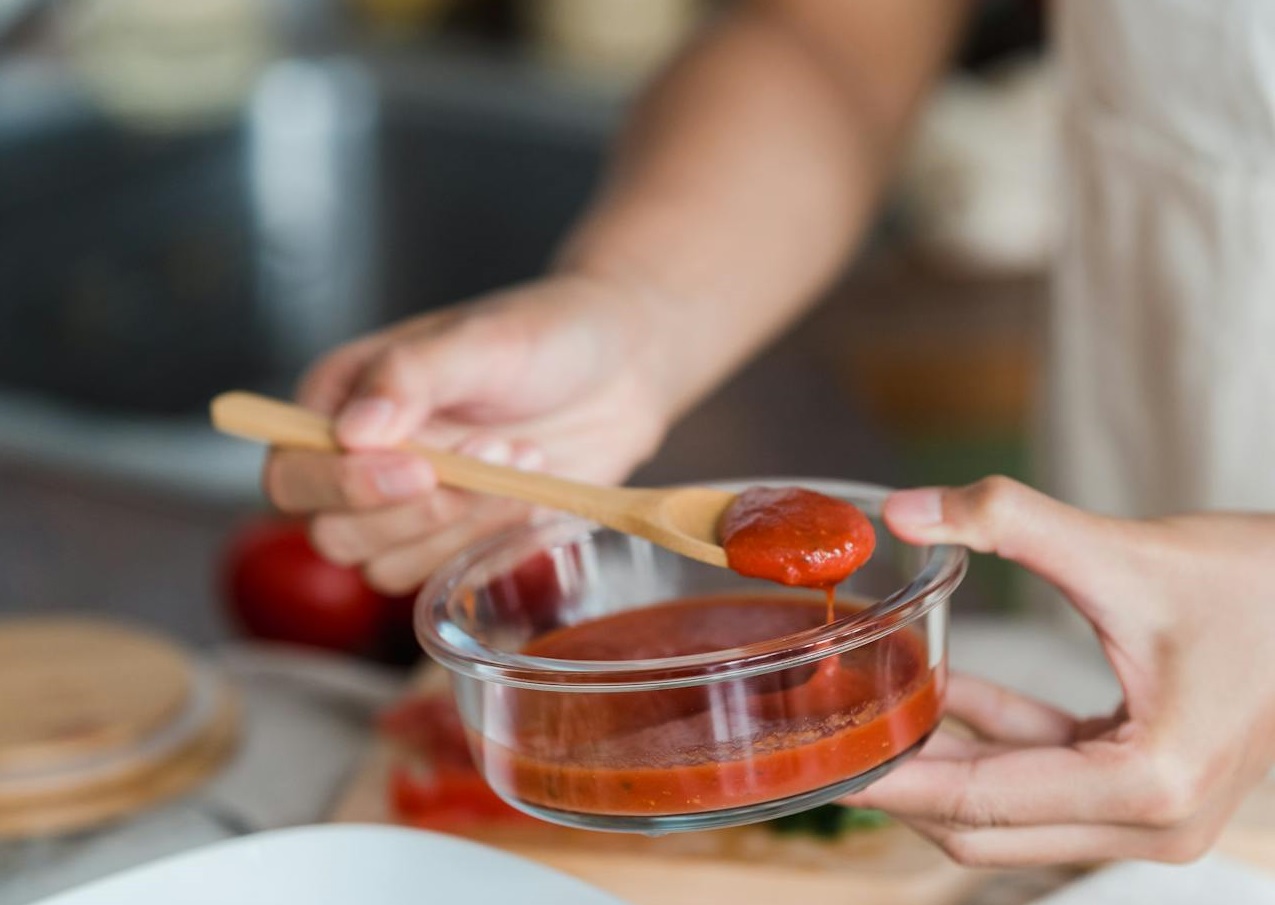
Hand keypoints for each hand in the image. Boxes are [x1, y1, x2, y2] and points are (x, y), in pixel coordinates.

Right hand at [262, 274, 666, 593]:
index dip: (345, 485)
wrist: (620, 367)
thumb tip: (351, 430)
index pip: (293, 471)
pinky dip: (488, 542)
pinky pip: (443, 575)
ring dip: (460, 524)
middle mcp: (359, 460)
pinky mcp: (455, 538)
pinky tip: (531, 491)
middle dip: (416, 510)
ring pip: (385, 567)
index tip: (422, 468)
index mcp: (340, 400)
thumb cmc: (545, 335)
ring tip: (522, 456)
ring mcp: (407, 507)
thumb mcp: (480, 340)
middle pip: (331, 534)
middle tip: (492, 452)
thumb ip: (410, 376)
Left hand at [843, 477, 1274, 866]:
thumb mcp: (1121, 551)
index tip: (826, 769)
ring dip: (946, 762)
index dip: (895, 785)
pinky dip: (995, 739)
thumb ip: (1007, 521)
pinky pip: (1046, 776)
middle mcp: (1154, 823)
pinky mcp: (1150, 789)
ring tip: (873, 713)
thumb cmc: (1254, 584)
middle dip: (907, 787)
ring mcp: (1156, 816)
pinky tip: (947, 688)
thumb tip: (906, 509)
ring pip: (1014, 811)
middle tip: (830, 747)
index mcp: (1148, 784)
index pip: (984, 803)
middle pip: (989, 827)